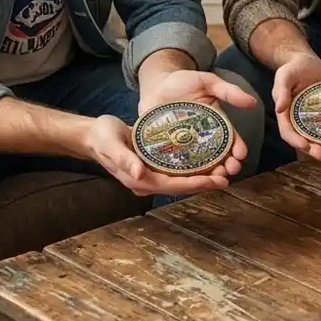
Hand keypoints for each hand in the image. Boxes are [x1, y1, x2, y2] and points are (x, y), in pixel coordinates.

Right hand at [84, 113, 240, 198]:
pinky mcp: (152, 166)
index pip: (171, 185)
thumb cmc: (102, 136)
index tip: (214, 180)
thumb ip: (124, 159)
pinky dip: (191, 167)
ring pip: (179, 179)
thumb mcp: (111, 143)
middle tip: (226, 177)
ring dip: (200, 177)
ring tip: (222, 170)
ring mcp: (149, 175)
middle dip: (203, 182)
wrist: (94, 134)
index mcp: (137, 179)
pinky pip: (175, 170)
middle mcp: (146, 181)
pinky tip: (206, 160)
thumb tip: (139, 174)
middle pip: (179, 185)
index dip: (194, 184)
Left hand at [134, 68, 258, 186]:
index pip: (230, 139)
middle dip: (227, 165)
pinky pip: (178, 164)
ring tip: (215, 178)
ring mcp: (185, 145)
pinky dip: (185, 173)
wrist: (155, 84)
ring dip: (210, 173)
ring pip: (201, 164)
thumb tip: (252, 102)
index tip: (241, 155)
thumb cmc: (182, 81)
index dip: (237, 147)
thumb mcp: (208, 82)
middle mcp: (202, 138)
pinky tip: (191, 179)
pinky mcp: (168, 149)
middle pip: (218, 156)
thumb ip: (228, 91)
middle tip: (230, 170)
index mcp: (215, 123)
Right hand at [272, 52, 320, 160]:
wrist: (309, 62)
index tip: (306, 146)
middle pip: (305, 142)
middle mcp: (300, 122)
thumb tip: (279, 108)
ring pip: (320, 141)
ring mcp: (314, 121)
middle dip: (315, 151)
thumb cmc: (294, 68)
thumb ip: (281, 90)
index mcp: (286, 115)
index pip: (288, 133)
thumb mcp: (285, 75)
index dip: (296, 142)